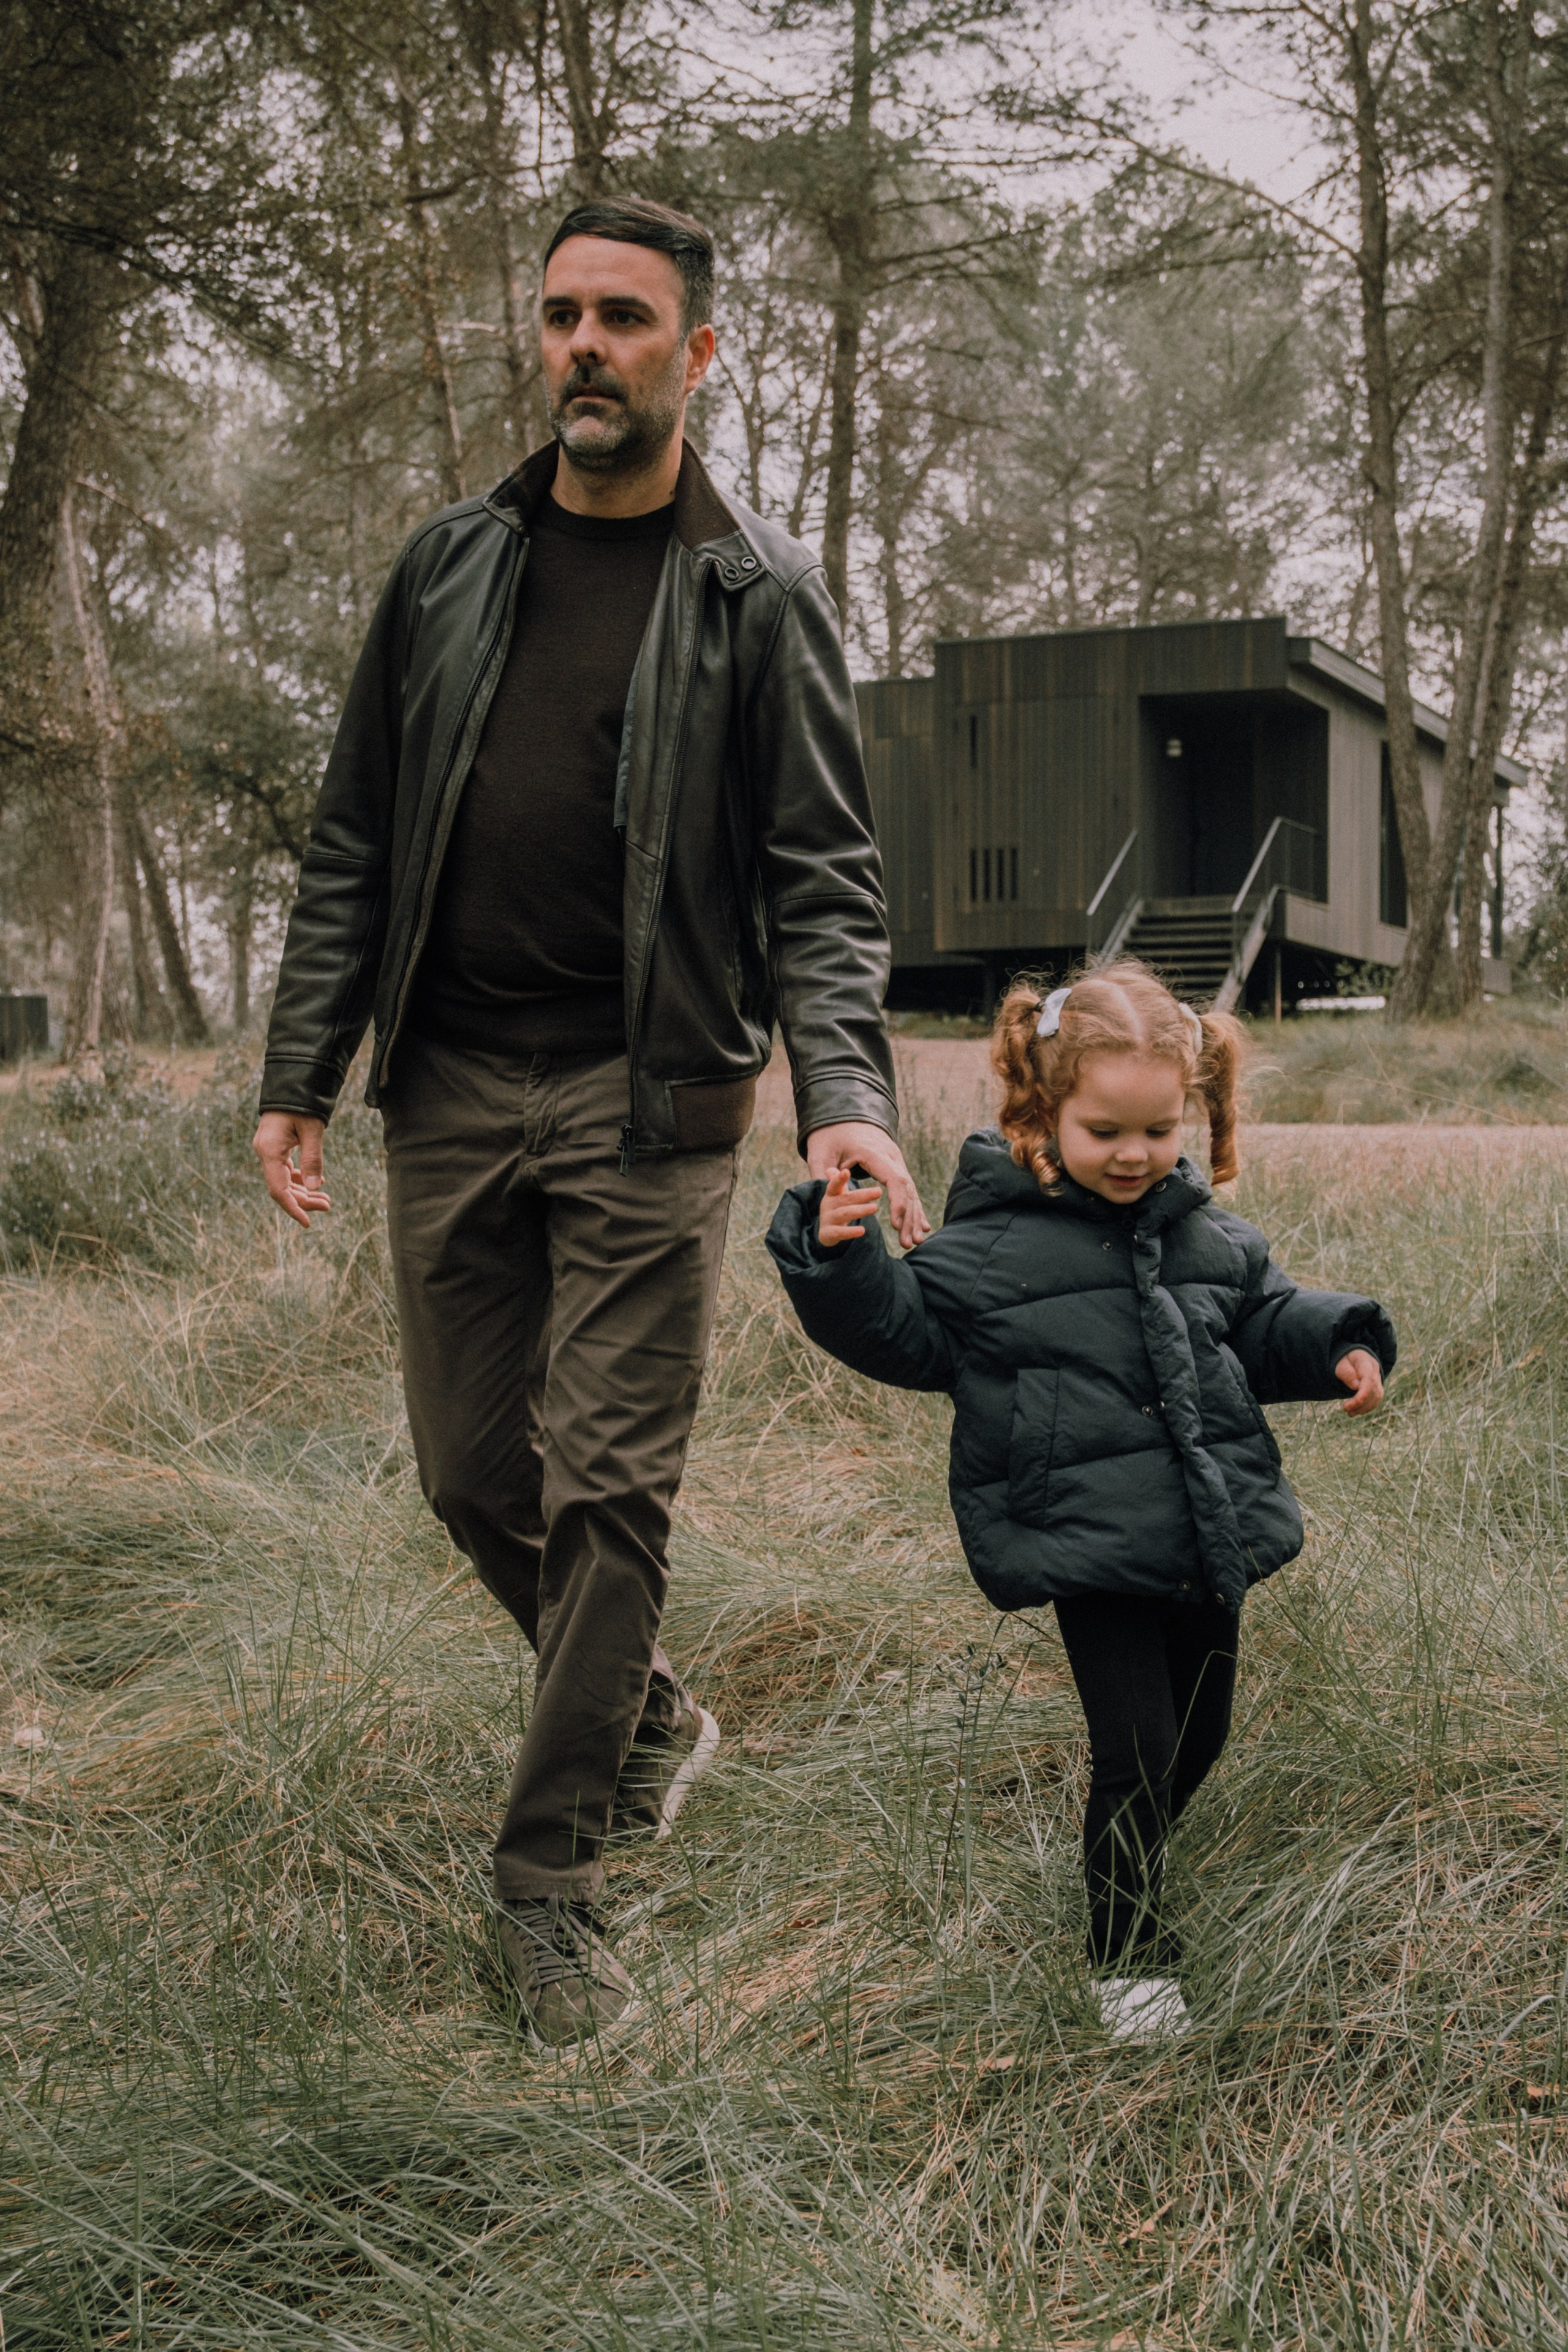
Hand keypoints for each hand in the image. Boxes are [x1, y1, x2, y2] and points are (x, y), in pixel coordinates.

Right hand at [253, 1111, 330, 1228]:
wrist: (293, 1082)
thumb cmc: (303, 1103)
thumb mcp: (312, 1131)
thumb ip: (313, 1159)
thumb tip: (315, 1188)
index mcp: (269, 1151)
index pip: (278, 1190)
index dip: (293, 1208)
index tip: (308, 1223)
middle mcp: (265, 1152)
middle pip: (282, 1188)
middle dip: (304, 1200)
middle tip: (328, 1205)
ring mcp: (268, 1149)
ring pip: (284, 1180)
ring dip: (303, 1190)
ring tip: (326, 1199)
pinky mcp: (274, 1146)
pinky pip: (285, 1169)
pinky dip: (300, 1177)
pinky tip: (316, 1180)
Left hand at [805, 1121, 929, 1248]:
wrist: (844, 1116)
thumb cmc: (831, 1135)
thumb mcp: (820, 1152)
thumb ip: (823, 1173)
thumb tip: (826, 1193)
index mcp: (875, 1153)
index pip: (895, 1179)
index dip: (897, 1203)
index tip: (894, 1225)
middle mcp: (891, 1157)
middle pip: (907, 1188)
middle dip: (908, 1217)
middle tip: (906, 1243)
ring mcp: (896, 1162)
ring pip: (911, 1191)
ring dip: (914, 1216)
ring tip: (914, 1241)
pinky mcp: (895, 1167)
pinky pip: (908, 1189)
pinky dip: (914, 1208)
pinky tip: (922, 1226)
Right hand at [818, 1165, 882, 1247]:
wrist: (826, 1232)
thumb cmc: (837, 1208)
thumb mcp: (838, 1194)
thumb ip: (839, 1182)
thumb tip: (831, 1168)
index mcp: (831, 1194)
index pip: (834, 1185)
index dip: (839, 1179)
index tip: (847, 1172)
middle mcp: (828, 1205)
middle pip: (846, 1199)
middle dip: (862, 1195)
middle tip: (879, 1191)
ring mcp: (827, 1219)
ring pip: (844, 1214)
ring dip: (860, 1210)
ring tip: (875, 1208)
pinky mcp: (828, 1234)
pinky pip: (840, 1233)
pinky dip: (850, 1232)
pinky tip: (862, 1230)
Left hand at [1335, 1349, 1383, 1414]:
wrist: (1352, 1359)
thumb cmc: (1345, 1362)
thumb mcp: (1341, 1364)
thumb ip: (1347, 1373)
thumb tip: (1356, 1386)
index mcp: (1366, 1362)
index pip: (1369, 1379)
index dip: (1363, 1394)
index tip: (1350, 1404)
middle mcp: (1375, 1371)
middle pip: (1373, 1390)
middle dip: (1360, 1403)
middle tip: (1345, 1409)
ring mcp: (1378, 1380)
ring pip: (1376, 1397)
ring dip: (1363, 1407)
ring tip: (1350, 1413)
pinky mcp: (1378, 1388)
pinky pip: (1376, 1400)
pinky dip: (1367, 1408)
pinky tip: (1356, 1411)